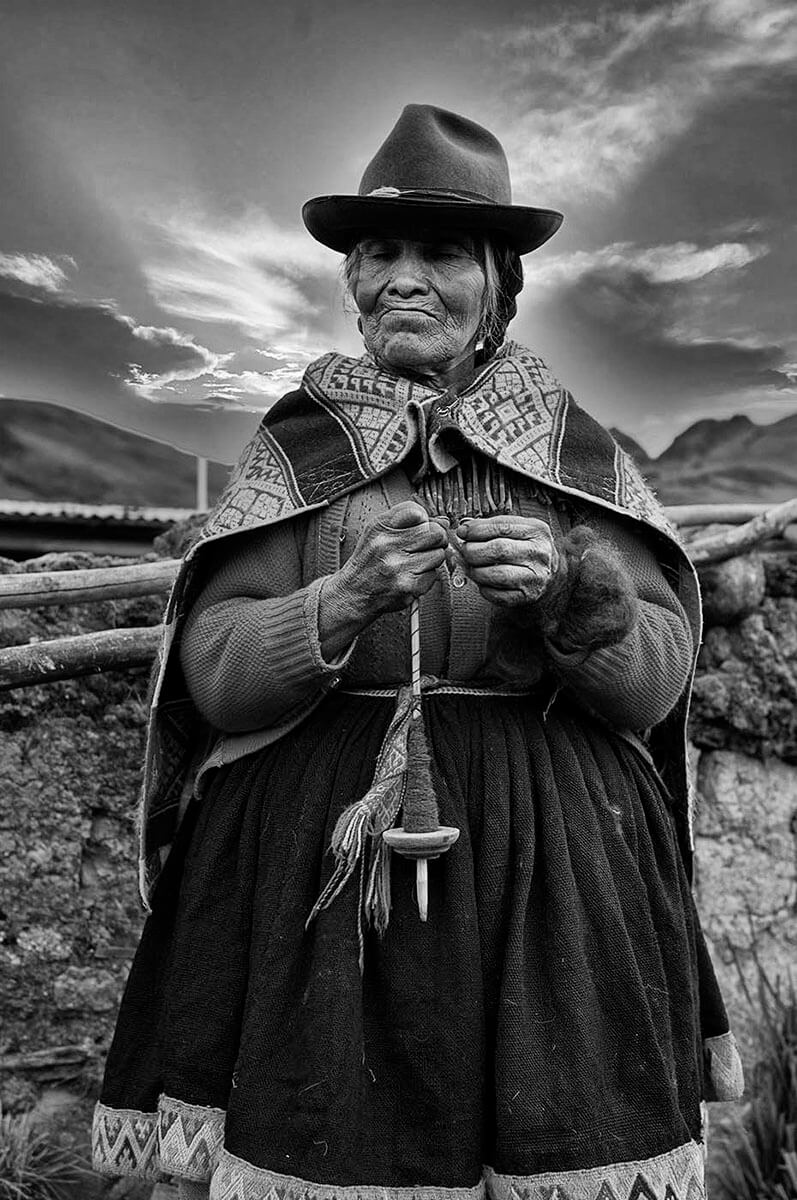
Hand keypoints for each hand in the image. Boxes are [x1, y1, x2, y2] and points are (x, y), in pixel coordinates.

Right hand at [334, 501, 448, 616]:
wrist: (354, 594)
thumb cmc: (370, 562)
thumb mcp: (379, 532)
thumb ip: (408, 521)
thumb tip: (444, 522)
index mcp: (380, 527)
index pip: (417, 512)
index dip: (424, 520)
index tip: (419, 529)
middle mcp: (387, 544)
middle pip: (435, 532)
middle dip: (436, 540)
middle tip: (426, 547)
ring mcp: (398, 566)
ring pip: (439, 554)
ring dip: (432, 559)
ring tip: (415, 564)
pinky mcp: (408, 586)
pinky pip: (434, 575)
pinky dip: (427, 577)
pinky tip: (412, 577)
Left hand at [455, 514, 557, 607]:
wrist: (551, 574)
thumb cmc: (527, 548)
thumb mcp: (518, 529)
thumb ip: (492, 526)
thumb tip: (464, 530)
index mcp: (537, 531)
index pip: (502, 527)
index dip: (477, 530)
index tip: (462, 532)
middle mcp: (539, 554)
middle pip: (498, 550)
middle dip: (473, 551)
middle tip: (465, 551)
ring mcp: (535, 577)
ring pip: (496, 574)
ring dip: (476, 570)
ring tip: (472, 566)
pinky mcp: (527, 596)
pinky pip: (497, 594)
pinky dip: (484, 588)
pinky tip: (483, 581)